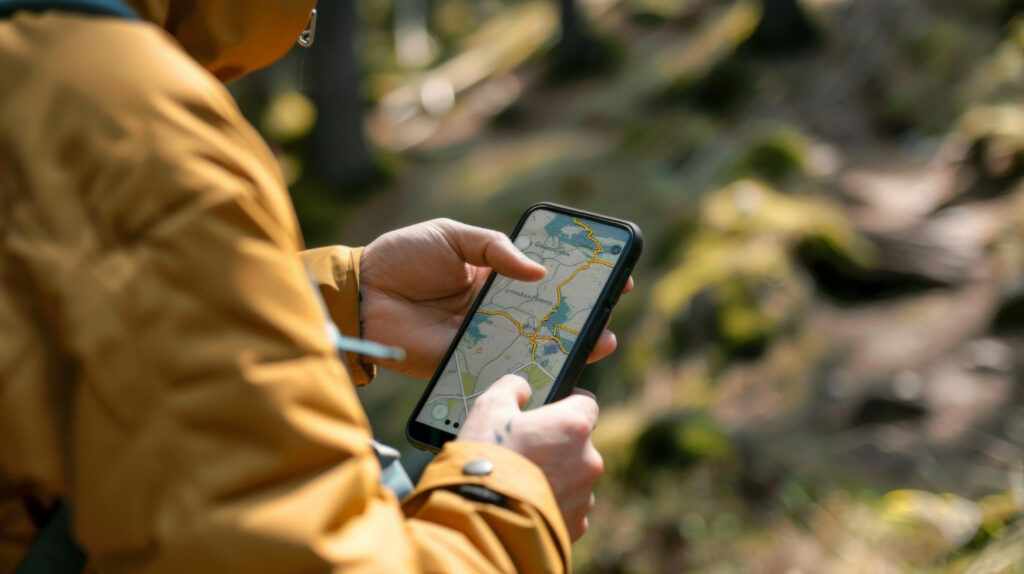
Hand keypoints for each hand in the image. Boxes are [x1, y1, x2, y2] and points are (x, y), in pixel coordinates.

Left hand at [360, 218, 631, 377]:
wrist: (362, 293)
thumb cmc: (403, 256)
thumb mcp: (453, 235)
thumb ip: (494, 248)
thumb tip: (539, 270)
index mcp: (494, 274)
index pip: (545, 277)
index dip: (577, 277)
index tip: (613, 275)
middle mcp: (494, 308)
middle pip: (547, 314)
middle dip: (583, 315)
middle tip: (612, 312)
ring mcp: (483, 337)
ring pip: (533, 343)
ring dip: (568, 345)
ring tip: (601, 342)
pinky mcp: (466, 362)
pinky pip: (503, 367)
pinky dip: (530, 369)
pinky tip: (557, 366)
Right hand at [458, 375, 602, 540]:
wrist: (482, 519)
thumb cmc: (487, 460)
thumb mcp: (489, 408)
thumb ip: (511, 388)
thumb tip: (521, 387)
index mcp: (574, 426)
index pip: (586, 404)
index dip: (567, 404)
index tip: (550, 410)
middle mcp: (588, 460)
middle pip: (578, 444)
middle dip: (556, 446)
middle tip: (525, 451)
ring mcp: (584, 495)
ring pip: (573, 478)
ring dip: (554, 477)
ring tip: (520, 481)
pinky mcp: (576, 525)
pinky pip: (567, 508)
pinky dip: (551, 505)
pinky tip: (525, 504)